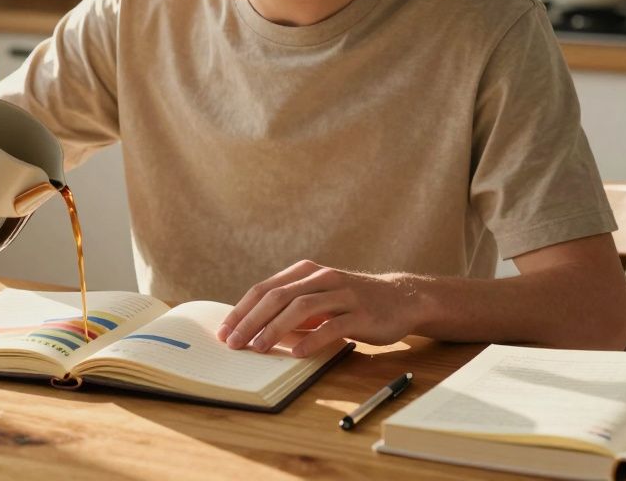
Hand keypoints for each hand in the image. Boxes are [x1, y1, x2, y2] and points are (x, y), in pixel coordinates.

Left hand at [216, 260, 417, 357]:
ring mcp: (343, 293)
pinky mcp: (362, 312)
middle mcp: (321, 278)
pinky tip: (298, 353)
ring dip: (275, 329)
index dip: (241, 310)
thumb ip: (289, 310)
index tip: (224, 330)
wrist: (401, 299)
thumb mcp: (317, 300)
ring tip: (258, 348)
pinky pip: (333, 326)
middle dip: (251, 320)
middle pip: (277, 297)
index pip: (264, 289)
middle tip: (234, 343)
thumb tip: (253, 331)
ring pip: (301, 308)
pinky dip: (313, 339)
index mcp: (305, 272)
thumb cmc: (350, 303)